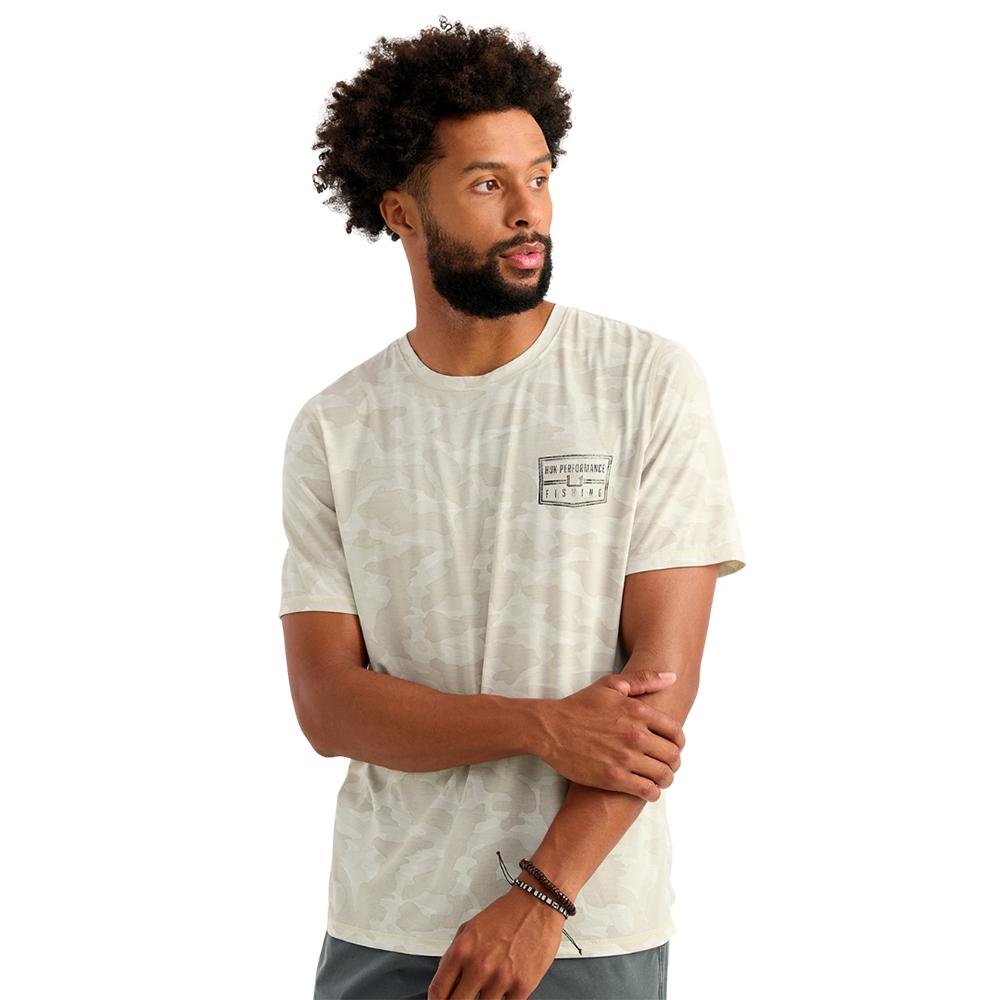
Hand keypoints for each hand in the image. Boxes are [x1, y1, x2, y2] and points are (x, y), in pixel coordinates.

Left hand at [427, 889, 563, 999]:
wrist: (537, 905)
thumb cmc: (506, 914)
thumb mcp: (470, 927)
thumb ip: (456, 954)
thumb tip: (447, 979)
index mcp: (462, 950)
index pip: (438, 991)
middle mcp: (479, 966)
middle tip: (463, 998)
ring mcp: (501, 979)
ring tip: (485, 993)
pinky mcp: (522, 986)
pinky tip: (503, 994)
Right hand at [535, 671, 685, 800]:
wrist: (550, 728)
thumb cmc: (579, 705)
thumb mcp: (611, 685)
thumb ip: (643, 680)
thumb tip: (672, 677)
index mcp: (638, 712)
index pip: (676, 732)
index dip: (678, 742)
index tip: (672, 747)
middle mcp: (636, 735)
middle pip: (672, 756)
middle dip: (673, 762)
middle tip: (666, 765)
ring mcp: (625, 758)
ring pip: (663, 775)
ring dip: (665, 779)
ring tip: (658, 779)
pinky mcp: (614, 778)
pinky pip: (647, 791)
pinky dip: (653, 793)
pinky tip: (647, 789)